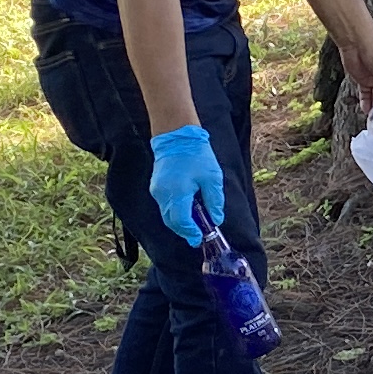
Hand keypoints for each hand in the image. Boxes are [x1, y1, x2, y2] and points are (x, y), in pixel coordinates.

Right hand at [146, 124, 224, 244]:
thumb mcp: (212, 178)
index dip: (191, 232)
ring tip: (194, 224)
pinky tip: (186, 210)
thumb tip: (216, 219)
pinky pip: (164, 206)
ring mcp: (157, 191)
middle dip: (185, 230)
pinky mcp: (156, 187)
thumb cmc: (196, 154)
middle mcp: (164, 195)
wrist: (176, 135)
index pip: (182, 222)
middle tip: (197, 235)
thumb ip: (214, 201)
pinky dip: (174, 212)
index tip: (199, 238)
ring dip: (179, 222)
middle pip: (172, 222)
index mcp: (178, 193)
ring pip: (167, 215)